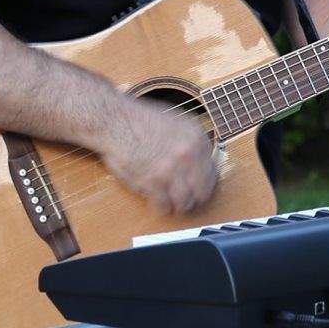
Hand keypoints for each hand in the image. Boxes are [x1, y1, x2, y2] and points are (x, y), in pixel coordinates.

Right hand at [101, 98, 219, 214]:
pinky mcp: (152, 182)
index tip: (200, 189)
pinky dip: (161, 207)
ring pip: (184, 202)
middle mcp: (188, 155)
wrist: (115, 120)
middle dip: (195, 199)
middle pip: (202, 192)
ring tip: (173, 204)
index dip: (206, 184)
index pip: (213, 173)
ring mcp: (171, 169)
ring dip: (178, 206)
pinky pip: (164, 205)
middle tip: (188, 201)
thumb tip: (204, 161)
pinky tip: (158, 203)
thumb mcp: (177, 122)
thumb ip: (193, 142)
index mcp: (197, 139)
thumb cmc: (141, 119)